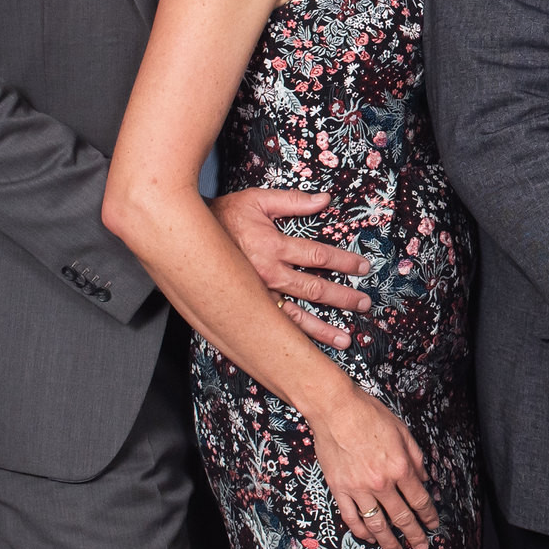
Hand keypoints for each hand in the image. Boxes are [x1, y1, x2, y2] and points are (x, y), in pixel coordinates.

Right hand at [209, 188, 367, 348]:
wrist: (184, 238)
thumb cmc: (222, 216)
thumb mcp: (256, 200)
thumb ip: (292, 201)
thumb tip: (324, 199)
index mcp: (273, 247)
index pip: (318, 255)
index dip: (344, 261)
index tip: (363, 267)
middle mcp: (267, 274)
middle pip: (313, 288)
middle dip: (342, 297)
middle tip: (364, 304)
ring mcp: (256, 295)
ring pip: (295, 316)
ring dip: (322, 329)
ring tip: (345, 340)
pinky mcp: (245, 307)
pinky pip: (272, 326)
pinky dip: (291, 339)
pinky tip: (306, 350)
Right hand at [308, 382, 440, 548]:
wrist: (336, 410)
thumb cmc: (370, 415)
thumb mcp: (403, 432)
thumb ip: (416, 458)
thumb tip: (424, 478)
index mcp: (400, 467)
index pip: (419, 500)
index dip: (429, 516)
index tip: (434, 526)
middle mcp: (381, 482)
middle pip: (401, 517)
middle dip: (414, 535)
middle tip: (422, 548)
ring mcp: (358, 488)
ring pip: (377, 524)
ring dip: (389, 542)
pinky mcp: (339, 489)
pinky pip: (351, 517)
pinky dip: (361, 531)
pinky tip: (369, 538)